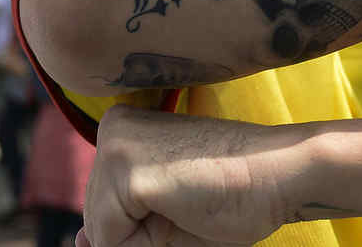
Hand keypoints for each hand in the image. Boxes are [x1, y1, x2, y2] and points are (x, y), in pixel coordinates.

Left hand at [78, 105, 303, 246]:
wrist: (283, 174)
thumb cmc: (234, 193)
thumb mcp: (162, 212)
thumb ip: (116, 225)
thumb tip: (78, 241)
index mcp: (121, 128)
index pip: (103, 204)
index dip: (142, 224)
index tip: (183, 199)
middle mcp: (111, 128)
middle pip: (98, 217)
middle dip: (140, 231)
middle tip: (190, 203)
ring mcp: (117, 147)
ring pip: (101, 230)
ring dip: (144, 238)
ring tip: (188, 204)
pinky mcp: (128, 173)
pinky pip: (111, 239)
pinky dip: (147, 244)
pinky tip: (182, 209)